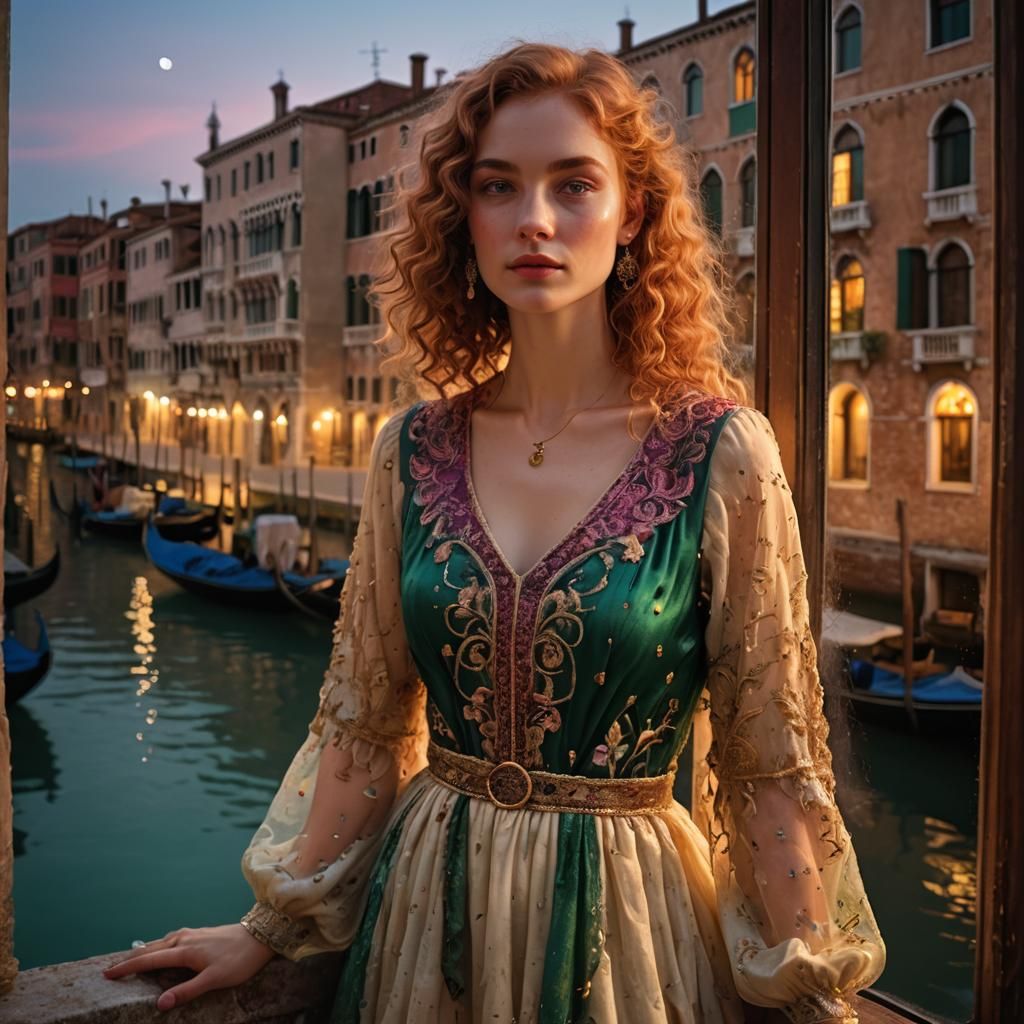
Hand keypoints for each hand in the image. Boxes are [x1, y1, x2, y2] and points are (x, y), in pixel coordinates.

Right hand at [100, 923, 275, 1011]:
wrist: (261, 935)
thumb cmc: (239, 960)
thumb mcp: (214, 980)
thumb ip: (186, 991)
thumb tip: (159, 1004)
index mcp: (184, 950)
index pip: (149, 961)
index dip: (127, 968)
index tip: (107, 974)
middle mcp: (184, 939)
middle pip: (151, 950)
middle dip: (130, 960)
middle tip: (109, 971)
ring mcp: (192, 934)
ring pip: (160, 943)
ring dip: (143, 952)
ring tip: (130, 961)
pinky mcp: (199, 933)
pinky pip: (171, 940)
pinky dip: (158, 947)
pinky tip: (160, 950)